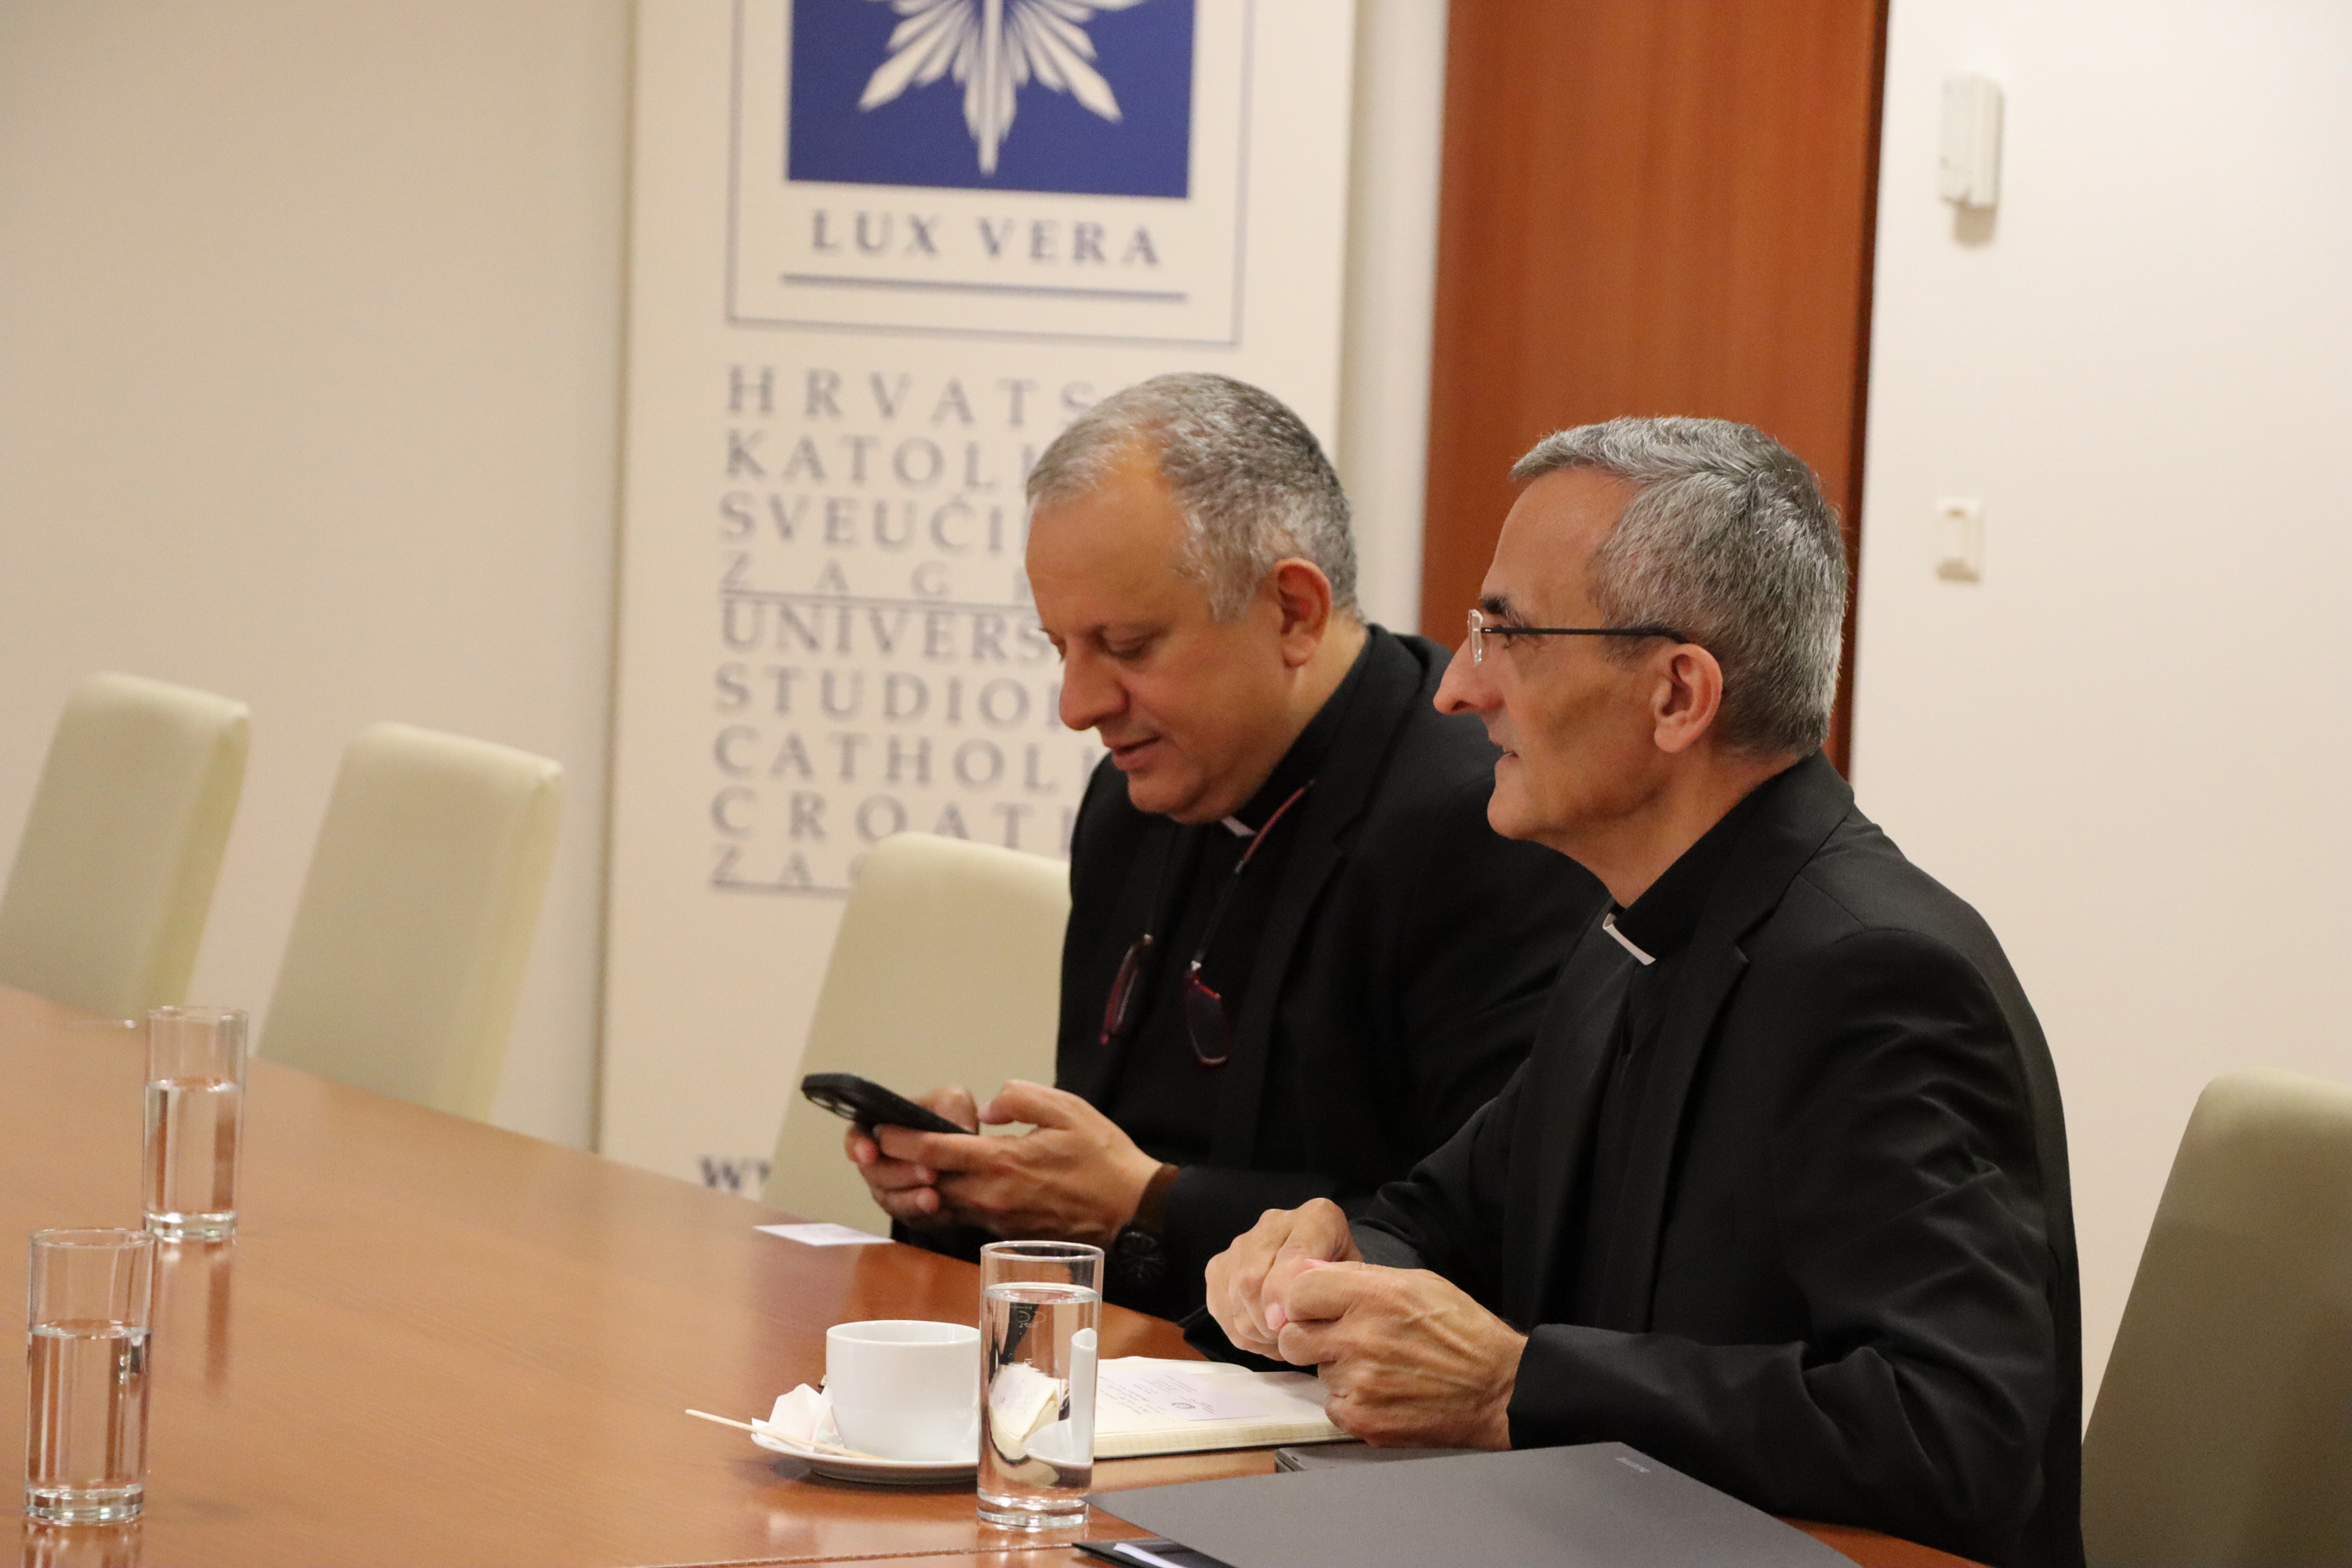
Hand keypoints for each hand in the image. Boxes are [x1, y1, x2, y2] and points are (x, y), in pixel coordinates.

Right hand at [843, 1084, 975, 1231]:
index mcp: (880, 1127)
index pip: (856, 1136)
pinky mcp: (909, 1213)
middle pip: (875, 1172)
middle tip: (929, 1171)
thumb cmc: (950, 1121)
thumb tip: (959, 1128)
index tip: (869, 1154)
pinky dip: (926, 1216)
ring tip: (934, 1197)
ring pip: (891, 1200)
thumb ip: (952, 1106)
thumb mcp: (954, 1102)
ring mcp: (891, 1190)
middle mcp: (879, 1162)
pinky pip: (912, 1218)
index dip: (857, 1146)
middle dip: (900, 1173)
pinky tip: (944, 1212)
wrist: (968, 1158)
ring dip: (912, 1199)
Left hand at [872, 1080, 1161, 1246]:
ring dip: (920, 1185)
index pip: (936, 1152)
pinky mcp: (1006, 1233)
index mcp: (1003, 1162)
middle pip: (929, 1182)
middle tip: (877, 1147)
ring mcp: (998, 1219)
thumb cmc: (1104, 1159)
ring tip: (904, 1164)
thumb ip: (1021, 1099)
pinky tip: (943, 1184)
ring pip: (943, 1202)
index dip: (902, 1139)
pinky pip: (964, 1215)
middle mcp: (992, 1196)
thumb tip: (988, 1106)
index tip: (880, 1128)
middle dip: (900, 1165)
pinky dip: (946, 1199)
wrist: (1132, 1212)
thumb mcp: (1068, 1109)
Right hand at [1202, 1198, 1361, 1357]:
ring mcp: (1243, 1243)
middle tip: (1287, 1343)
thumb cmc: (1340, 1282)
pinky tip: (1263, 1336)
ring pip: (1235, 1294)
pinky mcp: (1219, 1265)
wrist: (1320, 1272)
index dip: (1283, 1291)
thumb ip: (1333, 1294)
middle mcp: (1274, 1222)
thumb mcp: (1352, 1285)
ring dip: (1255, 1331)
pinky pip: (1220, 1306)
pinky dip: (1239, 1331)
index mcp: (1317, 1218)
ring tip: (1280, 1341)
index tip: (1281, 1324)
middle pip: (1254, 1277)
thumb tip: (1306, 1317)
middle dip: (1266, 1322)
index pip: (1293, 1253)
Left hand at [1274, 1264, 1522, 1448]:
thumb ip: (1357, 1275)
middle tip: (1338, 1339)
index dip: (1302, 1300)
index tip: (1314, 1308)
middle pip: (1292, 1338)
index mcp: (1374, 1297)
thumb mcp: (1416, 1282)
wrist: (1498, 1389)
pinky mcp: (1364, 1421)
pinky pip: (1333, 1407)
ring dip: (1338, 1369)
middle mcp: (1361, 1339)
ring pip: (1318, 1372)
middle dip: (1308, 1337)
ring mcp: (1360, 1384)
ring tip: (1379, 1366)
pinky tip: (1383, 1392)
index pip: (1297, 1293)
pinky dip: (1351, 1401)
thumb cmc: (1462, 1332)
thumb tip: (1308, 1270)